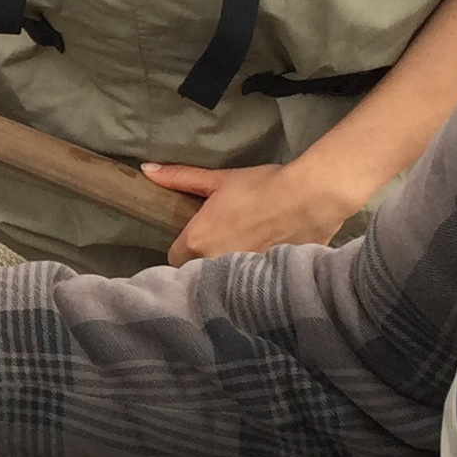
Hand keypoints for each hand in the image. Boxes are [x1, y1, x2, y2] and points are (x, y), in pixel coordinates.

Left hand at [145, 155, 365, 264]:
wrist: (310, 198)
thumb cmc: (261, 187)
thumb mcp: (218, 180)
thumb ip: (180, 178)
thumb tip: (147, 169)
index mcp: (196, 242)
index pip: (175, 258)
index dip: (186, 247)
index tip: (200, 237)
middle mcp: (213, 265)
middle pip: (196, 272)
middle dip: (205, 261)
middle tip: (224, 242)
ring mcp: (239, 278)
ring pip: (221, 281)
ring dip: (227, 272)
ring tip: (245, 251)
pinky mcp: (263, 284)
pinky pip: (247, 287)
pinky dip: (251, 279)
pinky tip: (263, 263)